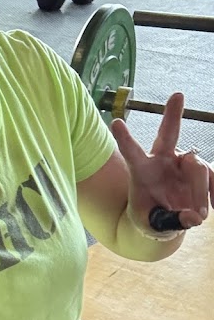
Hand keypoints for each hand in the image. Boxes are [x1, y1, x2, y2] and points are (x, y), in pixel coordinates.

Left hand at [112, 92, 213, 230]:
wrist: (163, 218)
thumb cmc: (150, 218)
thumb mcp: (151, 224)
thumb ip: (168, 221)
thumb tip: (191, 218)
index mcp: (142, 171)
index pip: (132, 153)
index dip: (125, 139)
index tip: (116, 122)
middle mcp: (162, 160)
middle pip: (168, 135)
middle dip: (172, 115)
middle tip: (178, 95)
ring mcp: (182, 162)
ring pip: (198, 169)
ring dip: (200, 194)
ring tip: (197, 216)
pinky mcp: (199, 169)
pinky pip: (213, 176)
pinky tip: (213, 205)